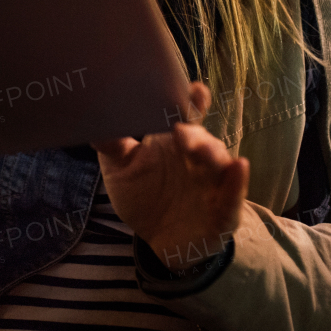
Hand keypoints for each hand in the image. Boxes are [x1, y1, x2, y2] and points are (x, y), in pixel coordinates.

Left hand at [91, 81, 247, 272]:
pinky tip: (239, 167)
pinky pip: (233, 195)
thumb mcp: (121, 169)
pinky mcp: (222, 211)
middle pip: (202, 139)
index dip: (192, 102)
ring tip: (199, 151)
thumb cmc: (144, 196)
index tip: (193, 89)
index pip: (186, 116)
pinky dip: (237, 182)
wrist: (160, 240)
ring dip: (212, 154)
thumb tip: (91, 118)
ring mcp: (212, 183)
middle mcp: (198, 157)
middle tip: (179, 131)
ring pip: (219, 163)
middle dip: (194, 134)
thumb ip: (111, 145)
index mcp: (175, 141)